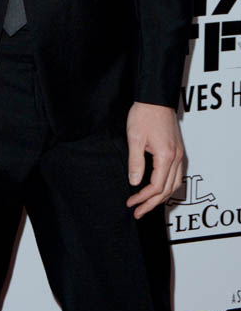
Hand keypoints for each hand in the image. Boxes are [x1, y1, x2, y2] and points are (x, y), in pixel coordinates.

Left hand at [125, 101, 184, 218]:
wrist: (155, 98)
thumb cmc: (144, 115)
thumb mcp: (134, 138)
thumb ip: (135, 162)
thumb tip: (135, 183)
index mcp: (166, 156)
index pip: (156, 186)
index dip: (143, 198)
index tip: (131, 203)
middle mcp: (177, 158)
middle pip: (167, 189)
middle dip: (152, 203)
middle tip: (138, 212)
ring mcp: (180, 154)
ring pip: (174, 184)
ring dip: (161, 197)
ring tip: (146, 205)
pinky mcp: (178, 150)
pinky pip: (176, 175)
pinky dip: (167, 186)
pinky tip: (158, 189)